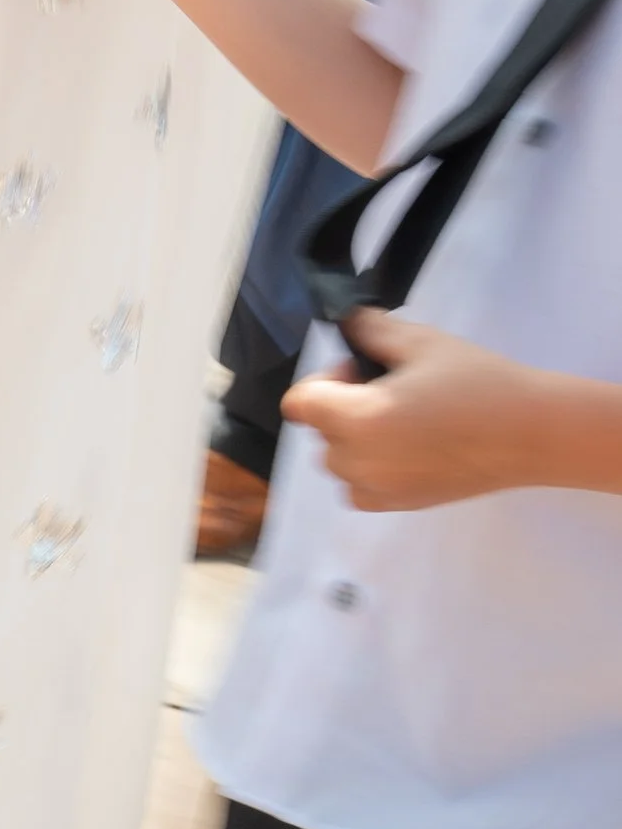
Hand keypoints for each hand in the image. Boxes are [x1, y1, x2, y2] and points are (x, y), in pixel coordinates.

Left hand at [283, 312, 548, 508]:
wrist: (529, 434)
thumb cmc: (477, 383)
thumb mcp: (421, 342)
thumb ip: (370, 330)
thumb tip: (344, 323)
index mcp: (355, 419)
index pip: (298, 402)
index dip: (325, 380)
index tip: (364, 371)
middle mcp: (355, 462)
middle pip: (319, 429)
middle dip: (344, 405)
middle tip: (397, 388)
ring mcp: (373, 489)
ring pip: (338, 458)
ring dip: (357, 437)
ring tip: (410, 419)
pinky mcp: (395, 505)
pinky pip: (358, 486)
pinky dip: (371, 466)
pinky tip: (412, 448)